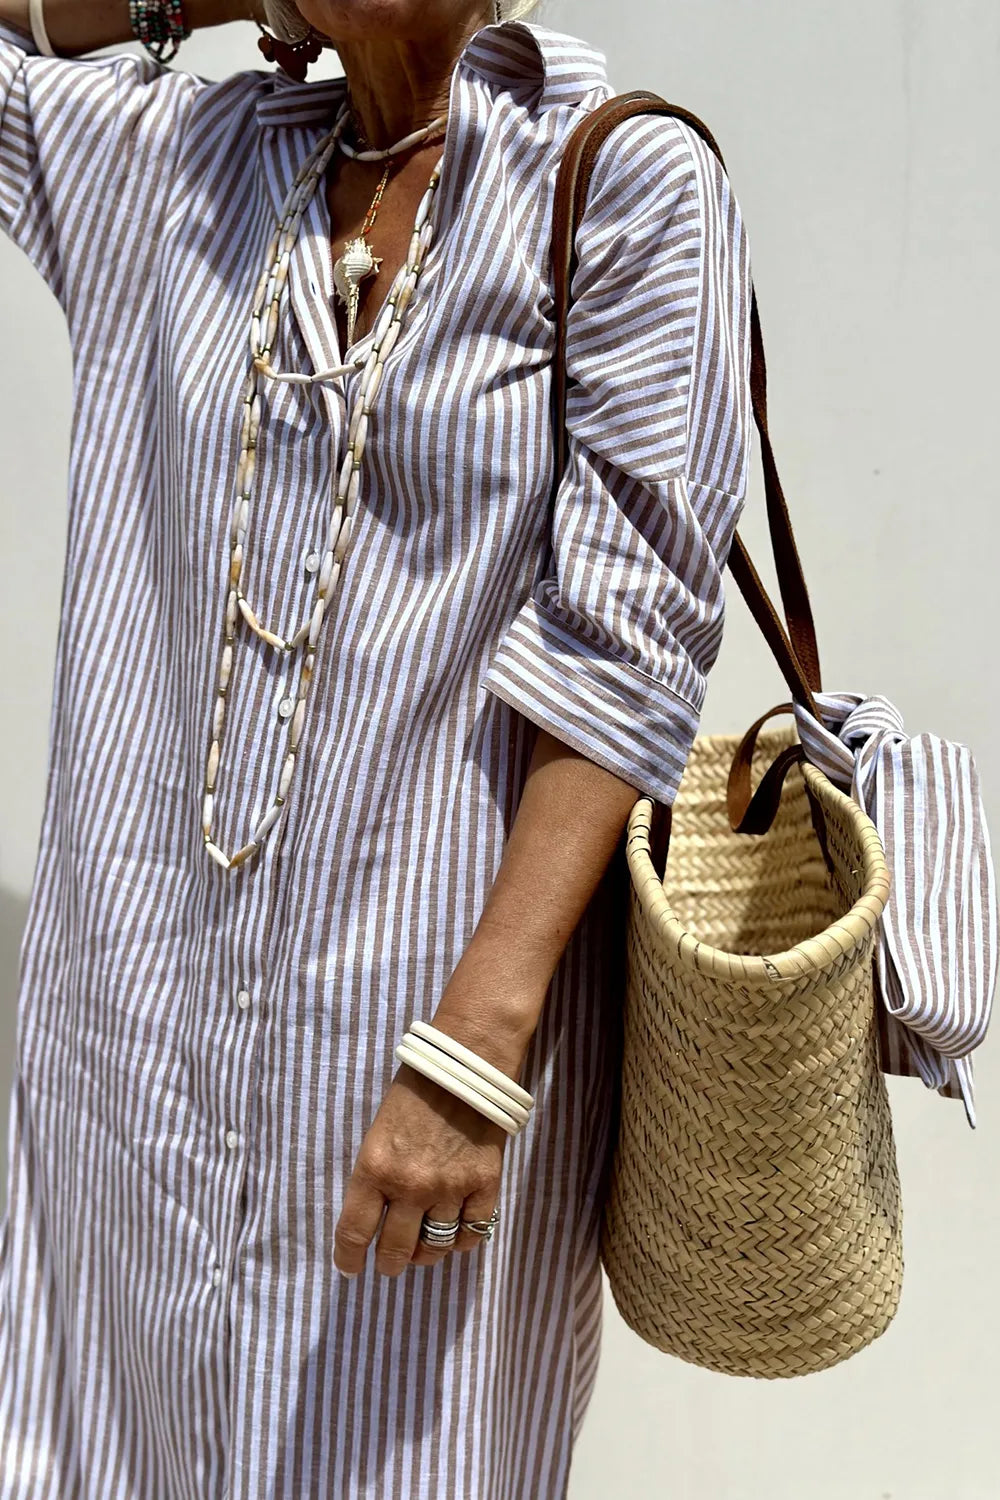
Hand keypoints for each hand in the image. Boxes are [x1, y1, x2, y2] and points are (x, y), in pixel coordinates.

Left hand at [333, 1059, 509, 1276]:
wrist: (466, 1063)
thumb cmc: (415, 1090)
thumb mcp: (379, 1132)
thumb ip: (376, 1175)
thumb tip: (376, 1215)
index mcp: (374, 1168)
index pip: (354, 1233)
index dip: (348, 1259)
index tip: (350, 1268)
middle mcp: (410, 1186)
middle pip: (396, 1251)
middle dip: (390, 1263)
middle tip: (390, 1263)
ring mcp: (450, 1187)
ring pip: (436, 1247)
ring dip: (427, 1253)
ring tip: (424, 1248)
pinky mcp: (484, 1183)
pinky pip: (473, 1233)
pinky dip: (463, 1240)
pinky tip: (457, 1232)